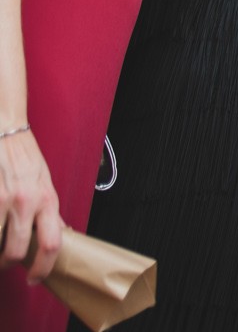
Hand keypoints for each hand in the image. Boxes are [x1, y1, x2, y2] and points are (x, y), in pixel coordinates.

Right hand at [0, 128, 61, 280]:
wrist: (4, 131)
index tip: (34, 278)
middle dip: (8, 263)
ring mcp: (3, 200)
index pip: (52, 244)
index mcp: (47, 200)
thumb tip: (60, 233)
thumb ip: (48, 210)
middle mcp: (27, 202)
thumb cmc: (24, 157)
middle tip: (6, 261)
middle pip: (17, 251)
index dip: (43, 268)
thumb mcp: (45, 182)